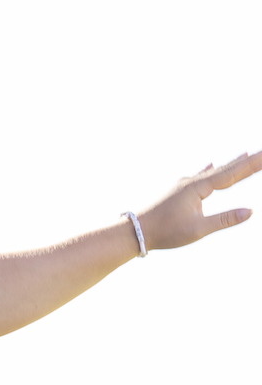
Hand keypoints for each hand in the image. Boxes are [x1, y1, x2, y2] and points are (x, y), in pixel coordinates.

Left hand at [137, 150, 261, 250]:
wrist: (134, 231)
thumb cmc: (165, 232)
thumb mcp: (197, 229)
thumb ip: (224, 220)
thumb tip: (250, 212)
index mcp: (198, 188)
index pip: (232, 174)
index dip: (252, 164)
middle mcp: (191, 182)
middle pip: (224, 169)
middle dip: (246, 160)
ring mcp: (183, 185)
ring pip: (212, 172)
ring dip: (230, 163)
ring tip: (245, 153)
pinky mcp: (177, 191)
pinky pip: (199, 176)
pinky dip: (210, 170)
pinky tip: (210, 164)